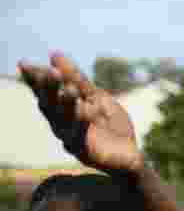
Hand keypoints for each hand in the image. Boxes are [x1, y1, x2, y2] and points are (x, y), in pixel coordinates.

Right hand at [18, 53, 143, 174]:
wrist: (131, 156)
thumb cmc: (111, 126)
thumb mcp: (97, 98)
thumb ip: (77, 79)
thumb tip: (54, 54)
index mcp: (62, 110)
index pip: (44, 93)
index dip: (34, 80)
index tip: (25, 65)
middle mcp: (61, 125)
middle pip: (49, 106)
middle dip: (49, 89)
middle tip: (51, 72)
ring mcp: (71, 139)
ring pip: (63, 121)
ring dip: (65, 104)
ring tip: (69, 88)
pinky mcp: (85, 152)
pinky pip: (80, 137)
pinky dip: (81, 124)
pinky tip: (84, 111)